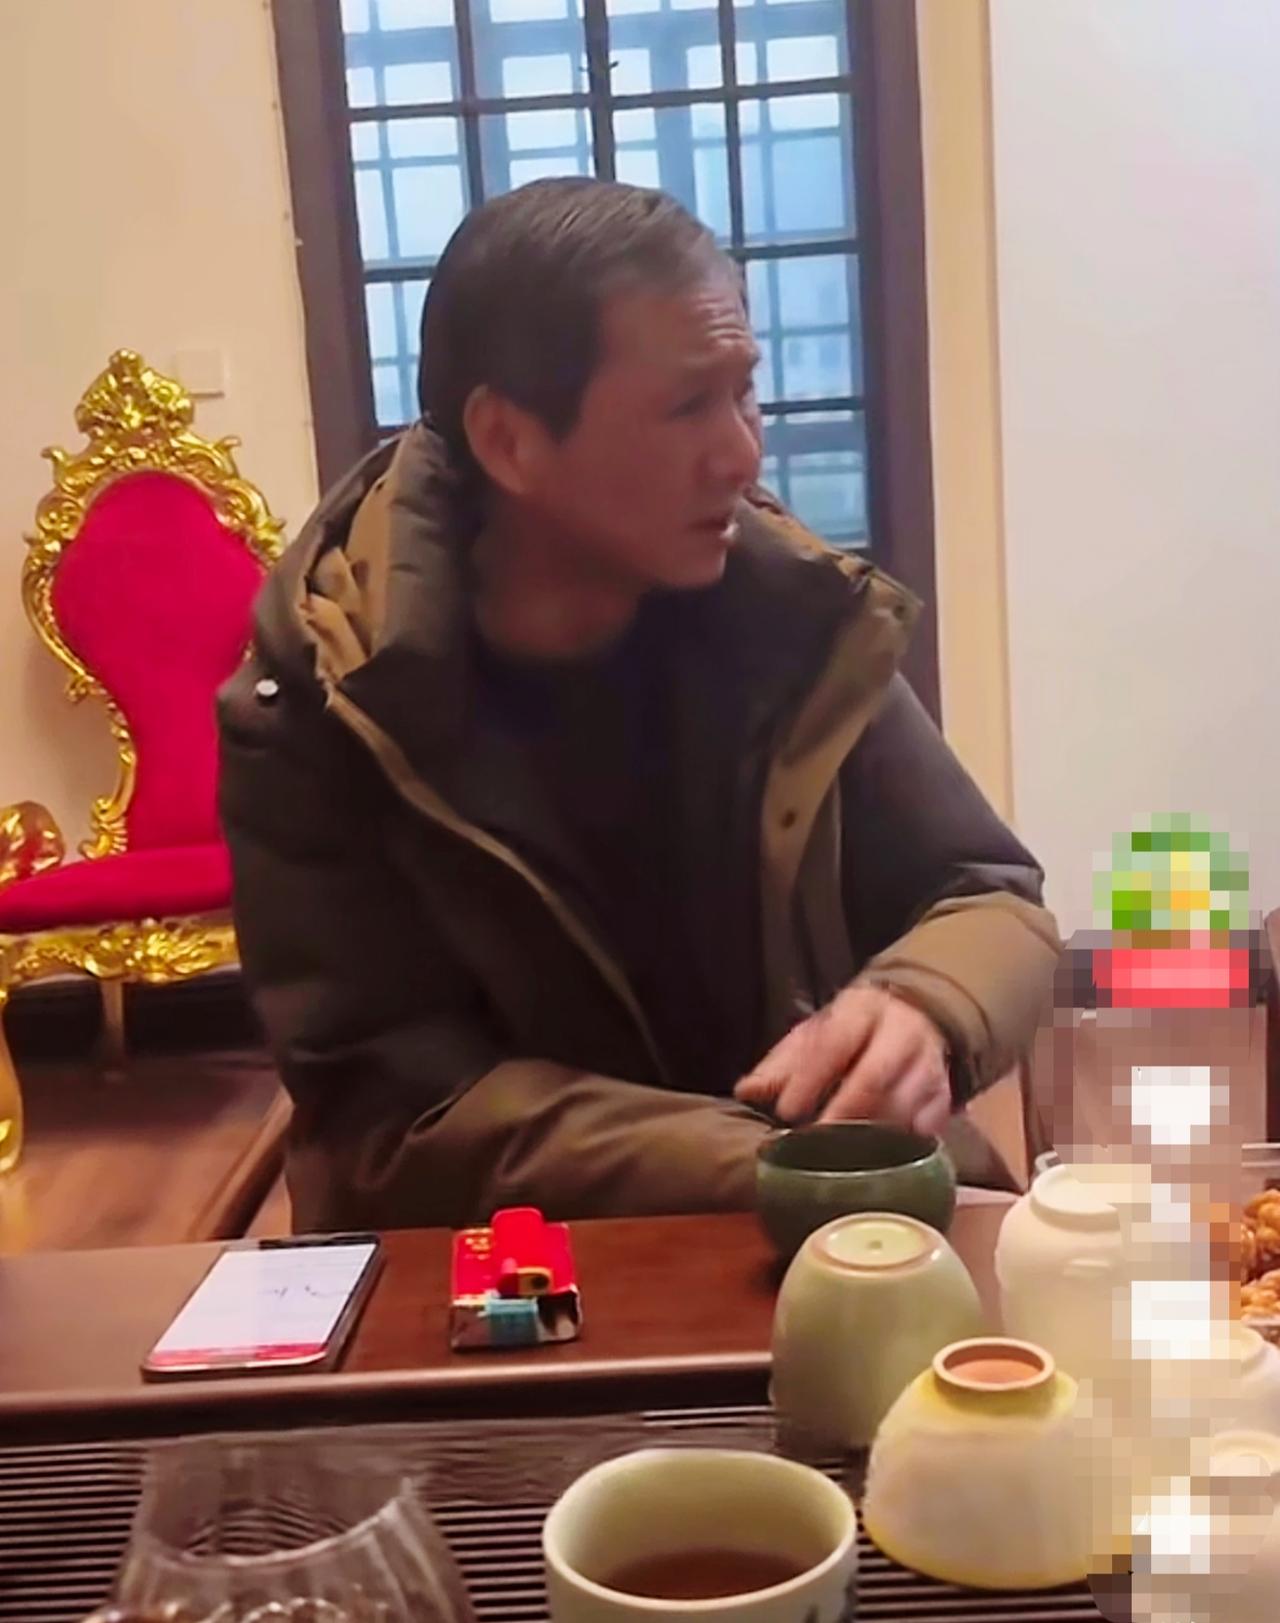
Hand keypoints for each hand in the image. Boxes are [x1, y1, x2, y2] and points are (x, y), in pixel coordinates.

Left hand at [734, 986, 950, 1136]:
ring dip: (871, 1134)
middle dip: (844, 1112)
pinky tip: (880, 1162)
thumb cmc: (852, 1034)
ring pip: (904, 1105)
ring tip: (841, 1157)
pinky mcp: (944, 1097)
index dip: (811, 1078)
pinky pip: (928, 1127)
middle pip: (877, 1075)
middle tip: (815, 1142)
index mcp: (863, 1011)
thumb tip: (745, 1091)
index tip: (787, 1112)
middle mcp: (902, 1034)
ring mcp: (929, 1066)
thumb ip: (782, 1064)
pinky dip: (903, 1146)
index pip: (836, 1042)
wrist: (915, 1016)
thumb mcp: (815, 1034)